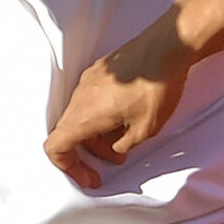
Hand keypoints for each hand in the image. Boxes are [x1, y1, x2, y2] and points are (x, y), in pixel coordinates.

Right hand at [44, 7, 195, 189]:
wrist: (168, 46)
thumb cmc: (157, 86)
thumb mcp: (145, 130)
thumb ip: (123, 144)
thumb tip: (116, 147)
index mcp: (85, 115)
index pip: (55, 147)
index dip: (68, 168)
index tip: (88, 177)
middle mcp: (80, 97)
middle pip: (71, 133)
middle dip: (92, 152)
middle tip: (117, 160)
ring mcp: (88, 81)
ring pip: (82, 116)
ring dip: (99, 133)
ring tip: (127, 138)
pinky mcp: (100, 71)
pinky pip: (91, 100)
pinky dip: (103, 114)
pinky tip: (128, 116)